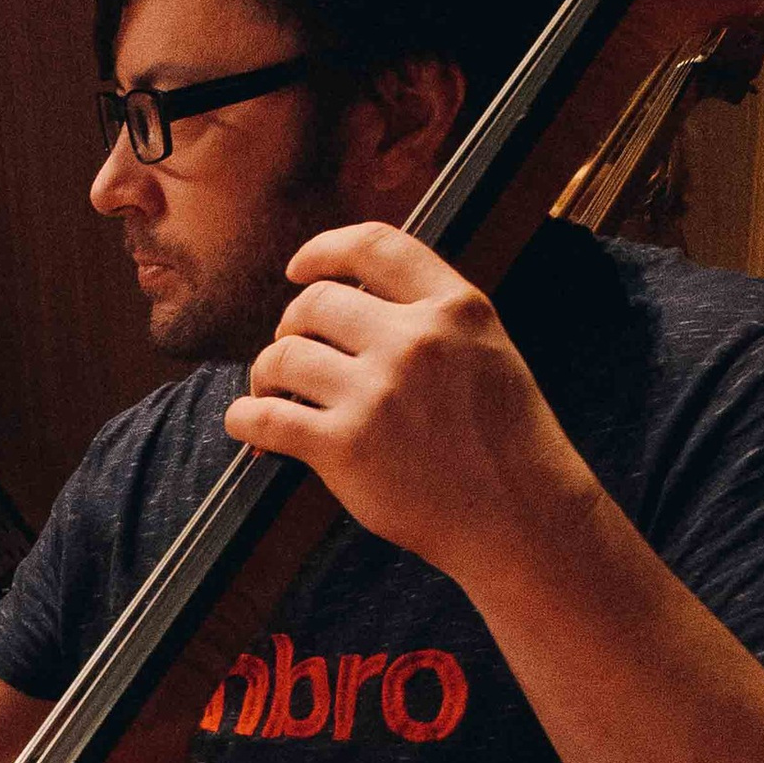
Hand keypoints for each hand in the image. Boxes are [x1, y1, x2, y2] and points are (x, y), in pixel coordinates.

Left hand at [228, 224, 590, 583]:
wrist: (518, 517)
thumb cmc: (503, 441)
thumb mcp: (486, 351)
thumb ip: (432, 319)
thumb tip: (355, 300)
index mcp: (455, 308)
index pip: (375, 245)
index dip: (324, 250)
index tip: (300, 268)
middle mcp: (414, 341)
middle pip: (316, 303)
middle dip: (292, 325)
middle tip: (291, 350)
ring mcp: (377, 393)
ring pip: (283, 356)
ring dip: (266, 373)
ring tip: (271, 392)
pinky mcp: (345, 447)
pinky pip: (265, 418)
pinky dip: (245, 419)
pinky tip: (248, 424)